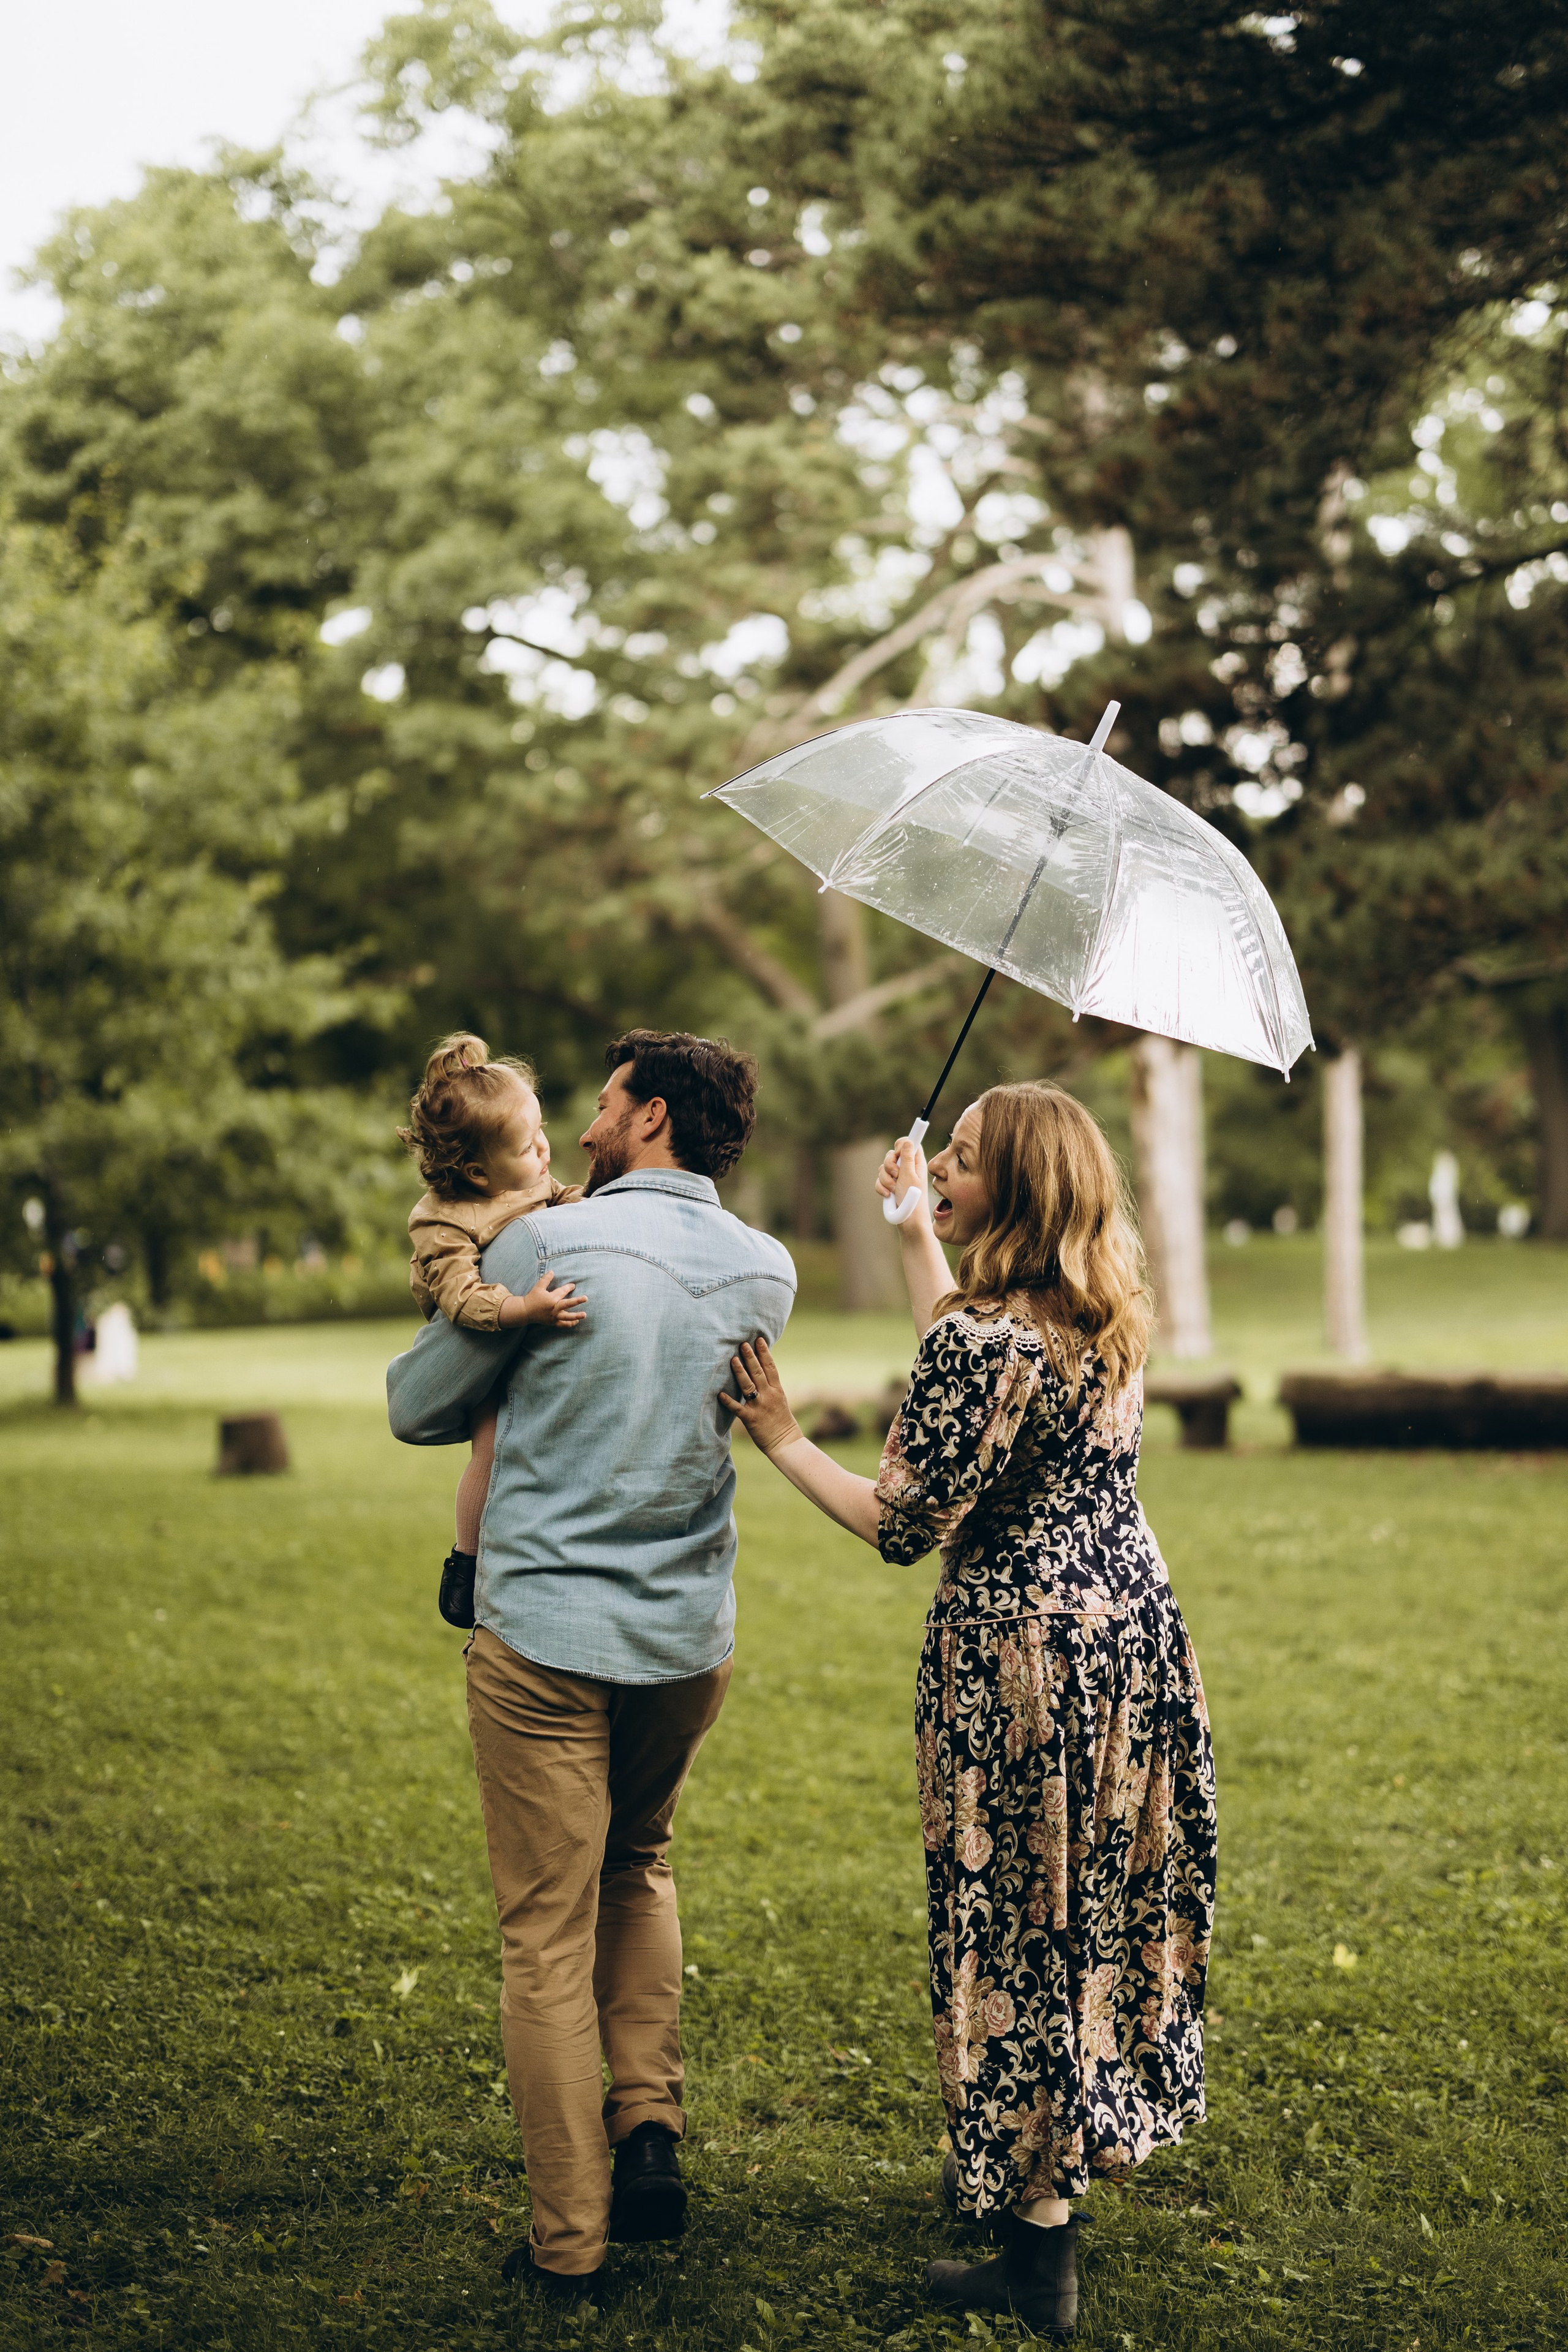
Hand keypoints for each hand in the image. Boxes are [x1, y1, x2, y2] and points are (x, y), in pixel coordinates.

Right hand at [500, 1270, 585, 1328]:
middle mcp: (553, 1308)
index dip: (568, 1288)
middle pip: (567, 1304)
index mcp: (551, 1299)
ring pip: (566, 1317)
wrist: (525, 1312)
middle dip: (577, 1301)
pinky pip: (563, 1324)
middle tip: (586, 1298)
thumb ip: (546, 1279)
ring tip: (584, 1315)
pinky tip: (576, 1321)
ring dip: (576, 1316)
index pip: (562, 1291)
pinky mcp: (553, 1322)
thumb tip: (552, 1271)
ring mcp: (554, 1317)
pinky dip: (569, 1324)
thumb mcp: (538, 1287)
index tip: (573, 1285)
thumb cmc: (532, 1298)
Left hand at [719, 1337, 801, 1455]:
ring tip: (733, 1359)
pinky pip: (738, 1408)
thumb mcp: (780, 1400)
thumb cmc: (781, 1421)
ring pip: (748, 1386)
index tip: (759, 1340)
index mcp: (777, 1390)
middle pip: (759, 1373)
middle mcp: (769, 1395)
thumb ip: (770, 1386)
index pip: (771, 1367)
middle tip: (743, 1343)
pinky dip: (729, 1401)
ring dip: (740, 1372)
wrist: (786, 1442)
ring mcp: (760, 1407)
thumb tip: (762, 1372)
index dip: (765, 1353)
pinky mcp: (751, 1419)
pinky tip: (719, 1393)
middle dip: (751, 1357)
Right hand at [876, 1134, 929, 1227]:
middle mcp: (907, 1167)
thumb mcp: (910, 1176)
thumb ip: (907, 1158)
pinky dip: (882, 1187)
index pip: (910, 1143)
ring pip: (883, 1168)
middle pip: (892, 1154)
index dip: (902, 1144)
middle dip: (889, 1165)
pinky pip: (879, 1180)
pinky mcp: (889, 1185)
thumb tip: (908, 1141)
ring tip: (894, 1189)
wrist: (908, 1220)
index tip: (898, 1151)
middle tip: (896, 1175)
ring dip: (886, 1179)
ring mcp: (897, 1177)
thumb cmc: (913, 1199)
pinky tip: (888, 1195)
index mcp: (916, 1163)